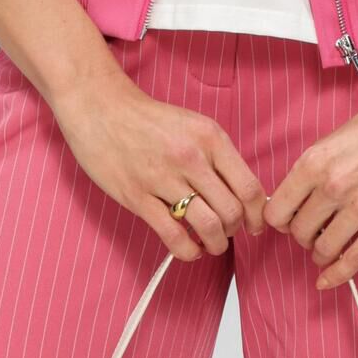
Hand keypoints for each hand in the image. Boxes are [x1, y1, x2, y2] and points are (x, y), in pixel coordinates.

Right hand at [53, 69, 267, 260]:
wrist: (100, 108)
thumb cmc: (148, 119)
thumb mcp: (194, 125)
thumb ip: (218, 157)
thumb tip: (241, 193)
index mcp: (211, 138)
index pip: (249, 188)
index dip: (257, 215)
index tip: (254, 225)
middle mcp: (191, 158)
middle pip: (231, 211)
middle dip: (234, 230)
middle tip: (227, 232)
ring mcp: (163, 178)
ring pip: (208, 226)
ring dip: (215, 244)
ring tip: (210, 244)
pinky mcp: (137, 196)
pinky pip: (173, 235)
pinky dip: (187, 250)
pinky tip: (189, 248)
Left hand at [266, 73, 357, 287]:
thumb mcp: (329, 141)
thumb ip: (308, 174)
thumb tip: (290, 206)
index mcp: (313, 163)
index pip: (276, 212)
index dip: (279, 221)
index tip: (288, 221)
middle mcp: (334, 186)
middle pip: (299, 232)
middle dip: (302, 236)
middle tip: (313, 231)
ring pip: (324, 249)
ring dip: (320, 253)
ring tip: (325, 248)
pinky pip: (355, 258)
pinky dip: (337, 274)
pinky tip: (326, 281)